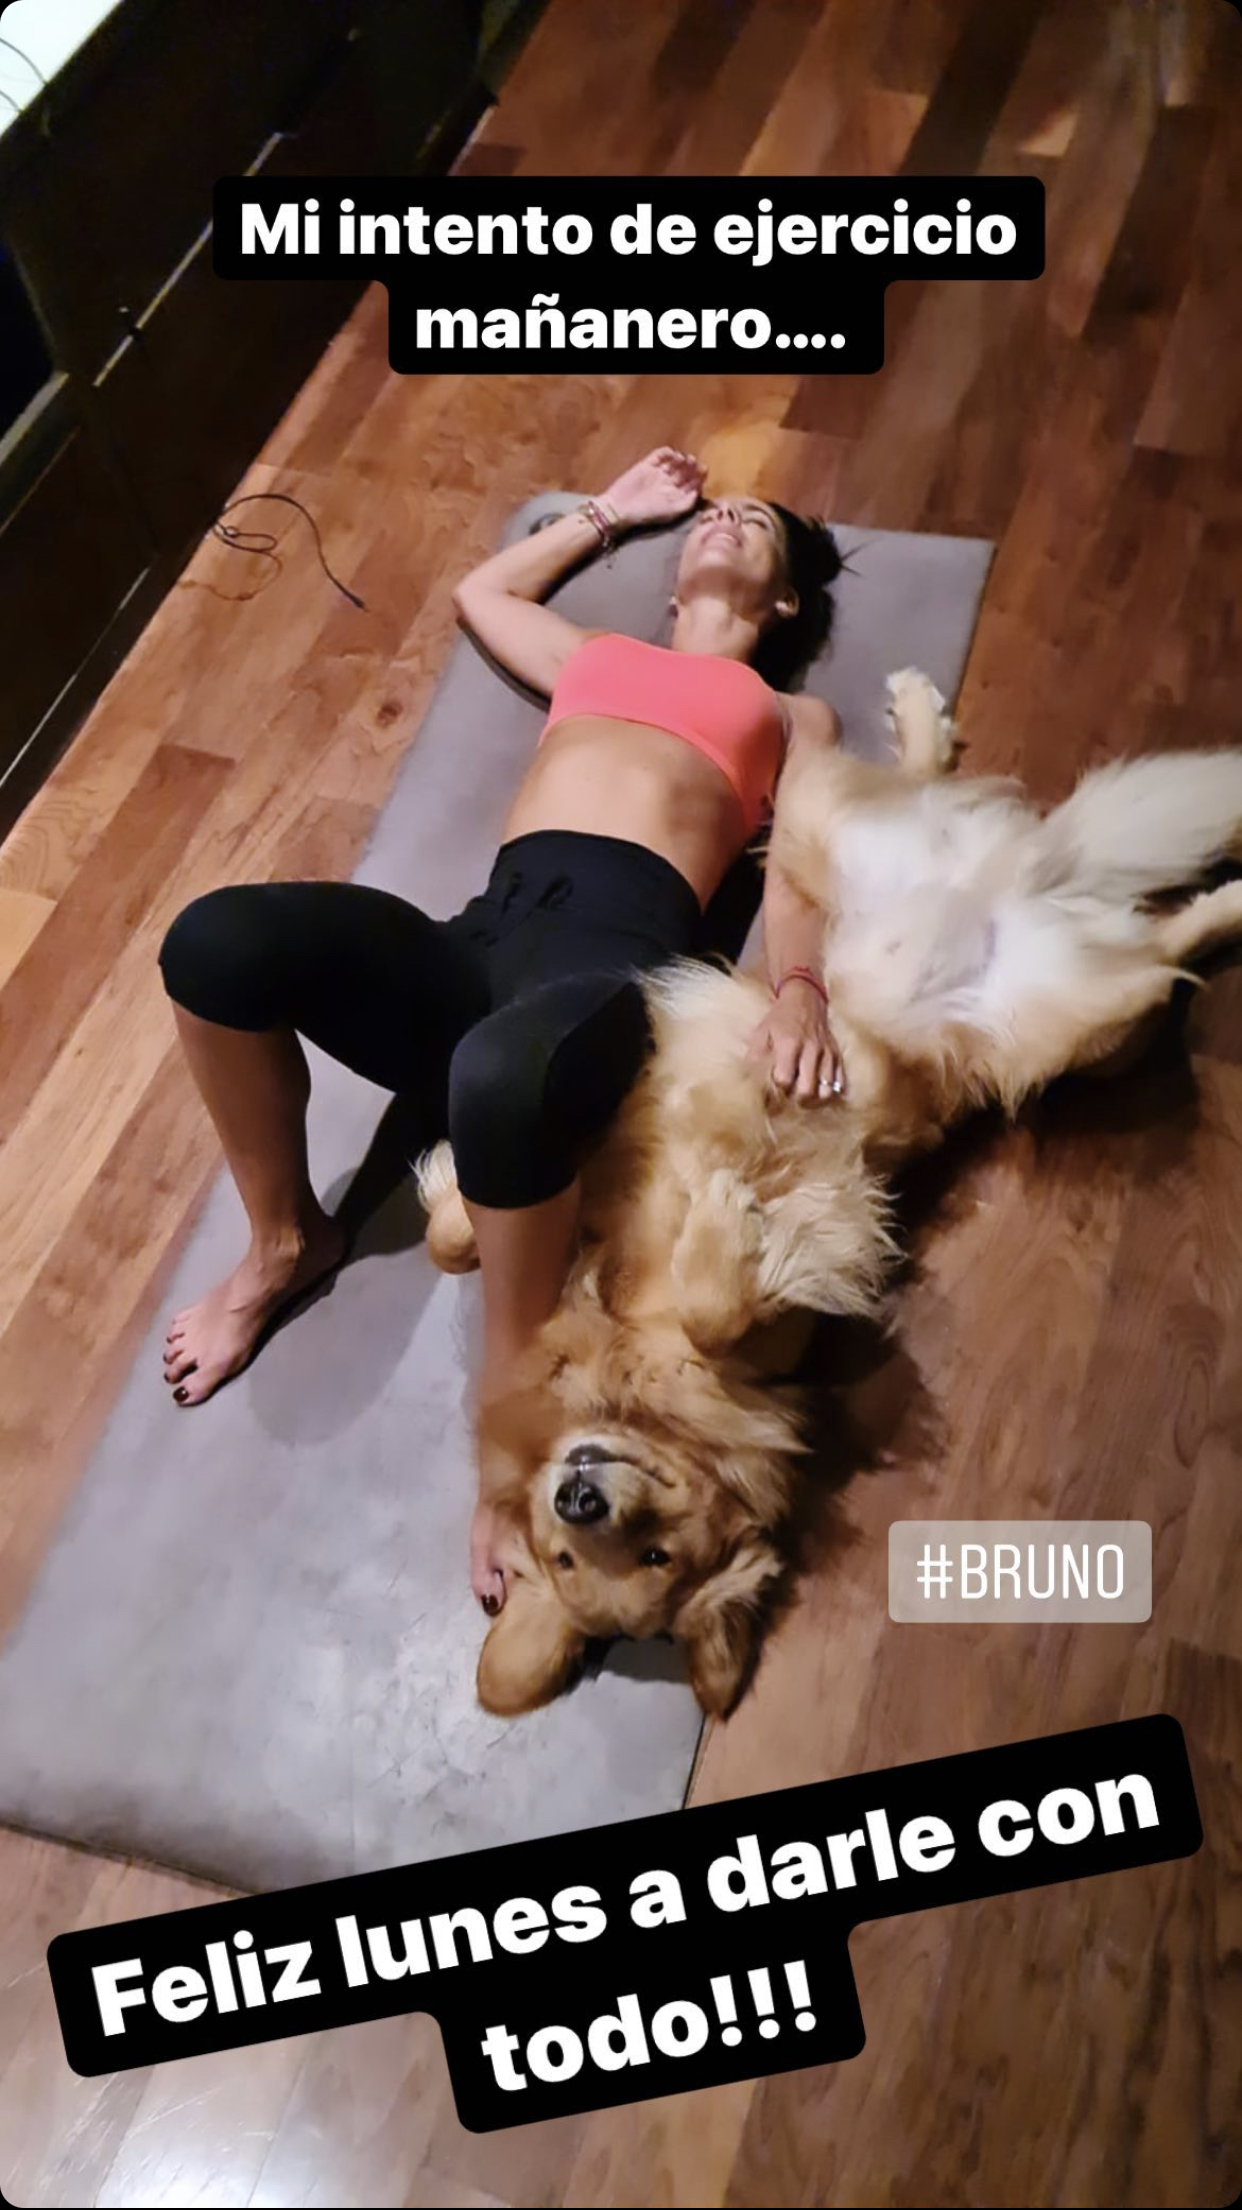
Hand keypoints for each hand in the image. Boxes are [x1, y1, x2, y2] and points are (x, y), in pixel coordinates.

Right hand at [600, 447, 704, 529]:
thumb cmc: (646, 513)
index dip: (699, 476)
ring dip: (681, 458)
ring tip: (683, 459)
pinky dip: (668, 452)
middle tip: (693, 462)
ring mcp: (658, 473)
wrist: (621, 507)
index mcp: (676, 495)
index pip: (692, 483)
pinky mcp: (647, 464)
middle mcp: (669, 483)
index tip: (703, 470)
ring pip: (675, 461)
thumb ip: (687, 503)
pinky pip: (660, 454)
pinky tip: (672, 455)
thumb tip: (699, 490)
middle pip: (685, 471)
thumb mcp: (672, 512)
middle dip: (691, 466)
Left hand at [745, 979, 845, 1104]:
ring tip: (804, 1099)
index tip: (771, 1096)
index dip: (777, 1092)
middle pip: (807, 1089)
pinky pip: (840, 1081)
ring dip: (814, 1099)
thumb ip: (755, 1056)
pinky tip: (819, 1092)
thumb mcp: (761, 1032)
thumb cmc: (780, 1017)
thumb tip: (749, 1081)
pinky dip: (830, 1091)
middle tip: (789, 1100)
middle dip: (796, 1100)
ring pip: (826, 1089)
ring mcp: (826, 1052)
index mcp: (789, 1044)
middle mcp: (810, 1049)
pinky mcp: (837, 1054)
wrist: (805, 997)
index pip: (784, 1080)